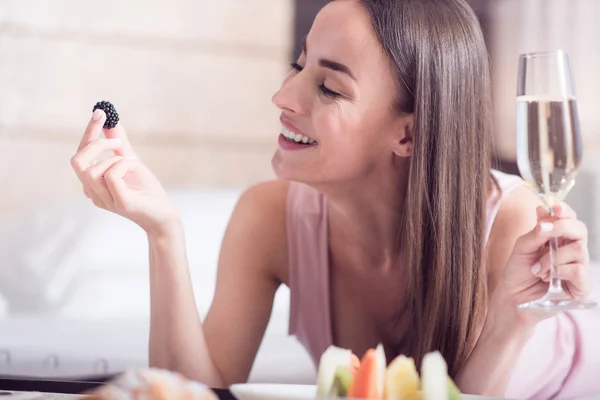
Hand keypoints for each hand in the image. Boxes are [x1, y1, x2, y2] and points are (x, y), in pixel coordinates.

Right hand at [70, 109, 180, 235]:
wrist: (165, 215)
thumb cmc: (147, 191)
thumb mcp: (131, 162)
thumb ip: (119, 143)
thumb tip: (110, 119)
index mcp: (93, 183)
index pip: (80, 154)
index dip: (89, 132)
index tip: (100, 112)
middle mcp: (94, 193)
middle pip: (77, 160)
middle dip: (96, 142)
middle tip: (118, 141)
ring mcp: (105, 200)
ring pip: (92, 169)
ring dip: (115, 158)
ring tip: (133, 164)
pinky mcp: (121, 203)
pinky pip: (112, 175)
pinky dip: (124, 165)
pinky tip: (135, 171)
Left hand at [491, 203, 590, 328]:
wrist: (511, 298)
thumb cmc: (517, 272)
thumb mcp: (523, 247)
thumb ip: (537, 231)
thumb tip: (544, 210)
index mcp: (559, 239)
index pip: (570, 220)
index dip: (566, 212)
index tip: (556, 207)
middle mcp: (572, 251)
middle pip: (580, 230)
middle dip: (562, 227)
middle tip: (544, 231)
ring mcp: (578, 269)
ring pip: (578, 250)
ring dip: (552, 257)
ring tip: (537, 269)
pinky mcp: (581, 287)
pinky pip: (578, 270)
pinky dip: (559, 271)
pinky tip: (546, 278)